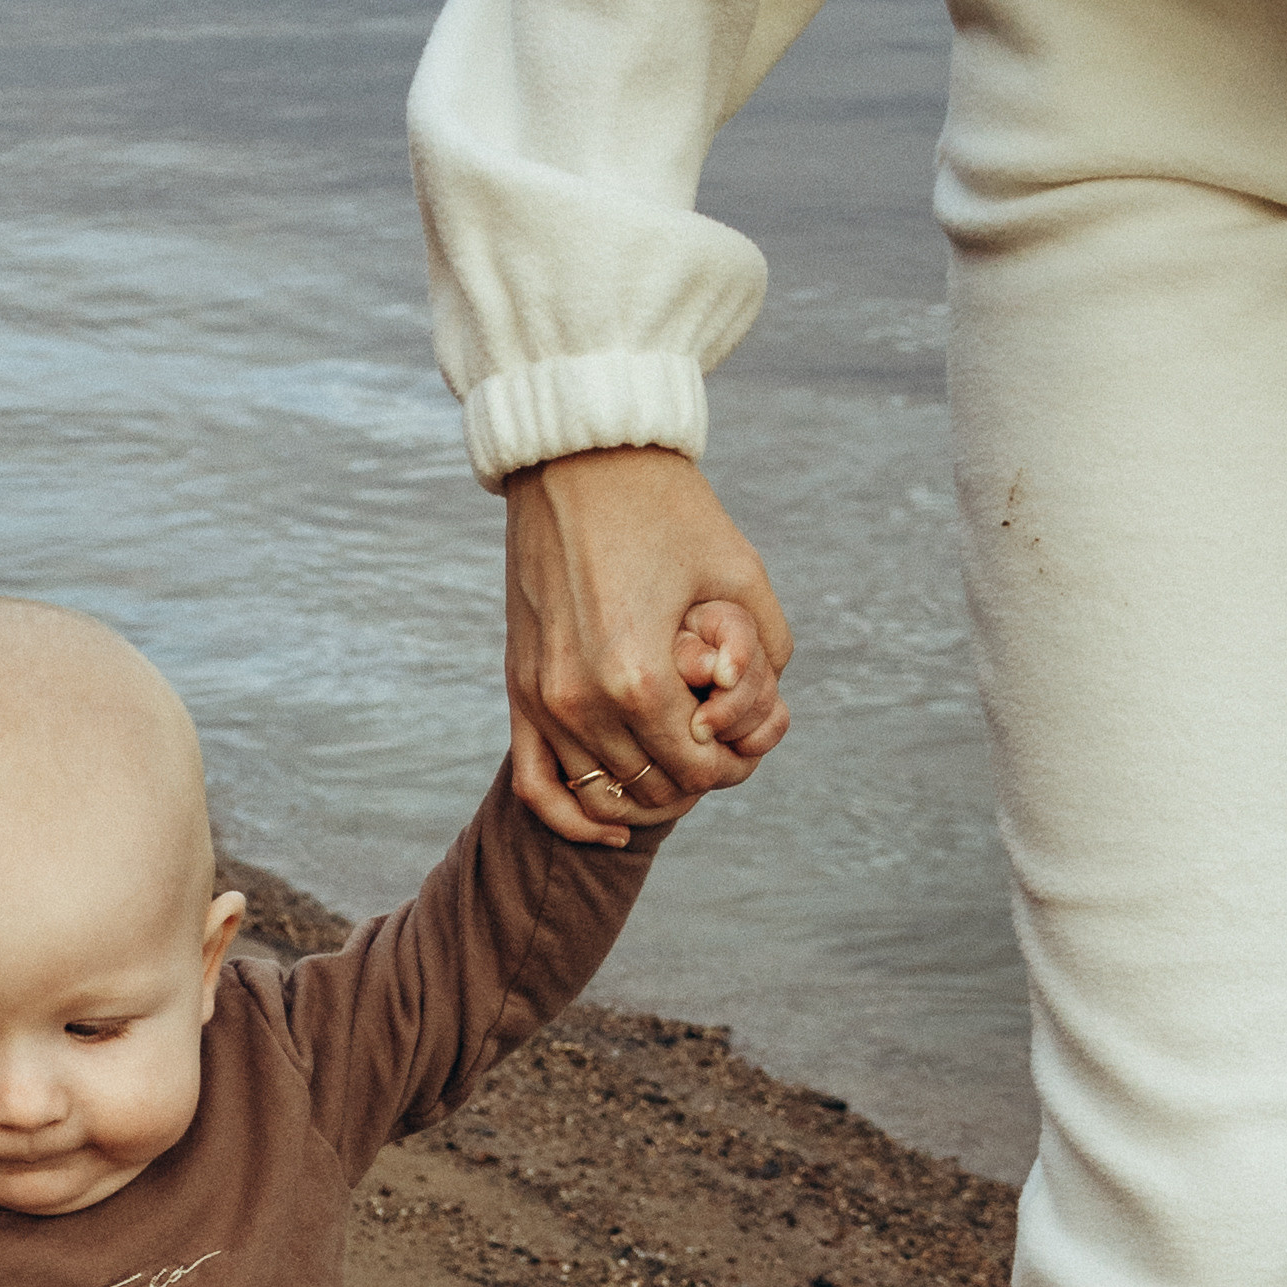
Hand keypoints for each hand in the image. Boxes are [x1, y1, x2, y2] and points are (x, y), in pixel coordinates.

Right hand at [505, 446, 792, 846]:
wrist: (579, 457)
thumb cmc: (666, 506)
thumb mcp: (741, 570)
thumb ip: (767, 648)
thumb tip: (765, 706)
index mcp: (640, 678)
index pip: (697, 769)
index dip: (732, 765)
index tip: (743, 742)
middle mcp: (583, 701)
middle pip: (652, 787)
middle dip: (693, 781)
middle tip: (716, 755)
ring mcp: (543, 700)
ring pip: (599, 795)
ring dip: (643, 799)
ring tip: (674, 779)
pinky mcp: (519, 689)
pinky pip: (537, 786)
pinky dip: (573, 818)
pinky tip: (611, 828)